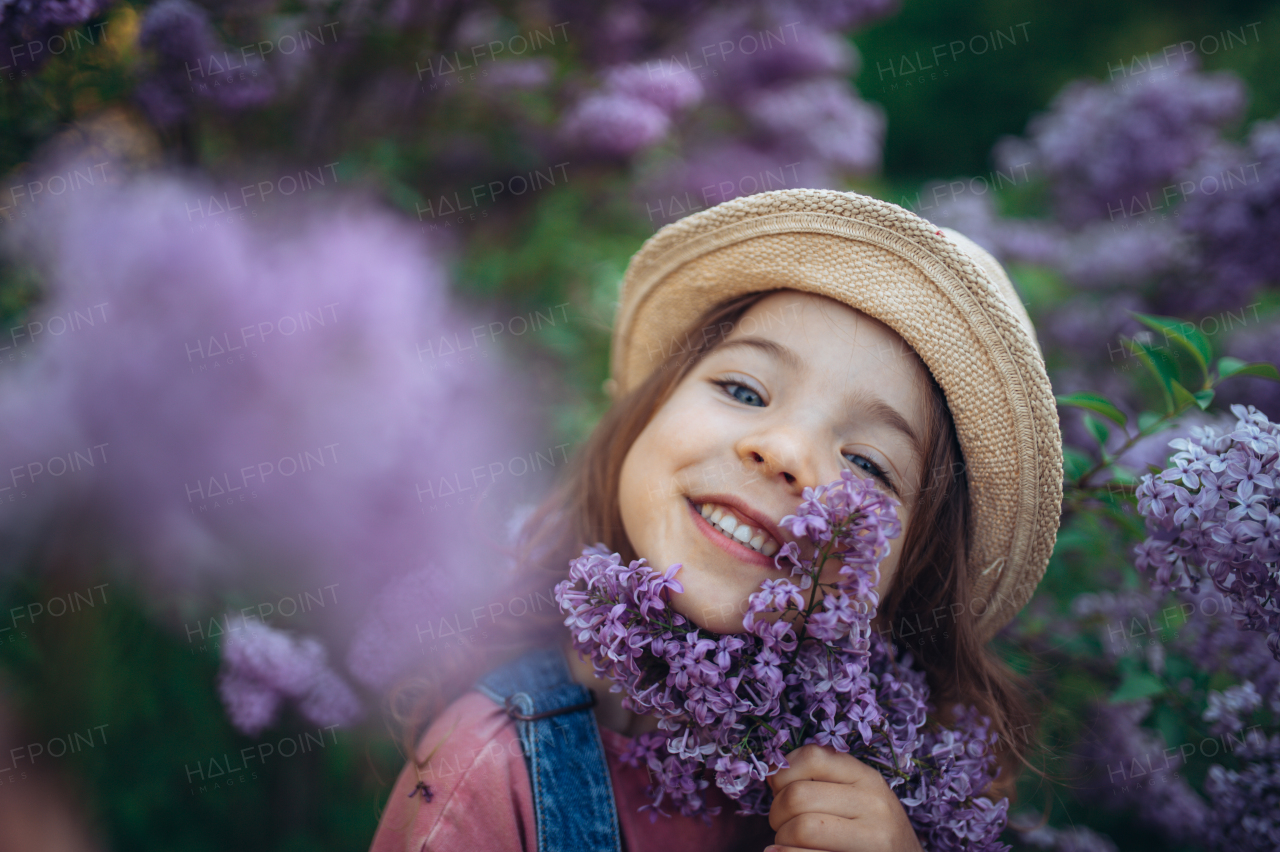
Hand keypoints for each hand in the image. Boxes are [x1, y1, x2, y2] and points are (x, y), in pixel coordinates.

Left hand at [765, 744, 923, 851]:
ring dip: (783, 839)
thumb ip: (823, 782)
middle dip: (777, 813)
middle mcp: (873, 803)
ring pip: (800, 828)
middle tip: (783, 826)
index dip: (783, 774)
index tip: (780, 790)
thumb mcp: (858, 798)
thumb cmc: (872, 834)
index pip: (811, 757)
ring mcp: (873, 836)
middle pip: (798, 795)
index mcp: (866, 778)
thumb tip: (772, 774)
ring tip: (789, 844)